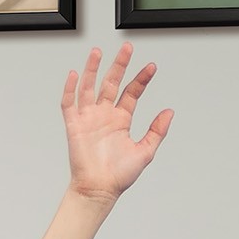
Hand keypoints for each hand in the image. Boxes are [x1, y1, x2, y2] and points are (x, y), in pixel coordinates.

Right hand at [63, 44, 173, 203]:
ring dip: (92, 70)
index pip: (131, 92)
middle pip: (111, 83)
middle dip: (119, 65)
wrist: (99, 189)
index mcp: (121, 120)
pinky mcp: (74, 125)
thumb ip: (157, 131)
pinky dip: (70, 89)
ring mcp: (89, 118)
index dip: (141, 79)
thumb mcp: (145, 151)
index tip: (151, 67)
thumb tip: (169, 112)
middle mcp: (104, 115)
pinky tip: (75, 74)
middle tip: (127, 48)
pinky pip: (69, 103)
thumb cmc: (119, 175)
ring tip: (98, 52)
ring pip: (89, 87)